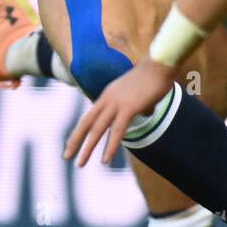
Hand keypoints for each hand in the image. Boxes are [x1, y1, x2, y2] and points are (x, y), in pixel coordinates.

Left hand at [63, 58, 177, 166]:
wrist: (160, 63)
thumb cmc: (153, 75)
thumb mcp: (138, 91)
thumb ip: (138, 102)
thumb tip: (145, 110)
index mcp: (108, 94)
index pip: (89, 116)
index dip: (80, 131)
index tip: (72, 144)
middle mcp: (108, 99)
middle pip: (87, 123)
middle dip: (75, 141)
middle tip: (66, 156)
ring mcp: (117, 103)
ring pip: (97, 129)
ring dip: (88, 148)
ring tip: (80, 164)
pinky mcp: (129, 108)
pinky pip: (117, 131)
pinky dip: (110, 146)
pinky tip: (105, 160)